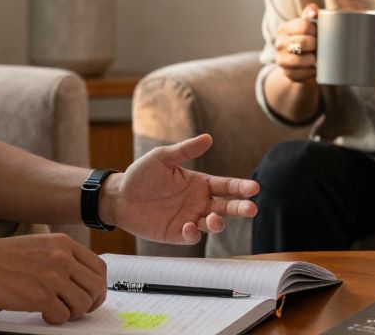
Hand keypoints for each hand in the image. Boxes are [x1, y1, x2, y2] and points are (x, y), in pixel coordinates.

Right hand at [0, 234, 105, 323]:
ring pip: (83, 304)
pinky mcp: (40, 296)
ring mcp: (52, 276)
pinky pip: (63, 316)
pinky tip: (42, 312)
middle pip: (96, 288)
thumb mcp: (38, 245)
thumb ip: (60, 257)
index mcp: (63, 244)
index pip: (99, 268)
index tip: (92, 295)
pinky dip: (55, 319)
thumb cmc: (0, 256)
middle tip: (76, 309)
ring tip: (56, 309)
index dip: (99, 287)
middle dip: (90, 303)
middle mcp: (62, 258)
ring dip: (72, 313)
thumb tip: (78, 279)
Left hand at [106, 134, 257, 245]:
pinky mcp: (177, 234)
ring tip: (213, 218)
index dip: (241, 187)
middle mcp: (199, 203)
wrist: (119, 197)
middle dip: (240, 208)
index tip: (254, 188)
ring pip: (212, 224)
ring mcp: (189, 219)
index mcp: (200, 183)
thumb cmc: (142, 175)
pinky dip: (194, 234)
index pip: (226, 186)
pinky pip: (192, 237)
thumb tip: (208, 138)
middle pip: (226, 207)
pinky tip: (189, 226)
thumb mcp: (162, 158)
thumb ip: (184, 150)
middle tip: (251, 209)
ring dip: (217, 223)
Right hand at [274, 4, 318, 82]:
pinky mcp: (287, 74)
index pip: (305, 25)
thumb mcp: (308, 26)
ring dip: (313, 59)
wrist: (301, 64)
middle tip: (319, 46)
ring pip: (302, 60)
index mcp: (284, 28)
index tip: (318, 33)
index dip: (316, 30)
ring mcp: (281, 60)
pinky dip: (311, 72)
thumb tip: (313, 10)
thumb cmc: (308, 40)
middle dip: (316, 45)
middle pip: (304, 42)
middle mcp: (279, 43)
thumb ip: (310, 14)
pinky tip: (314, 69)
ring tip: (316, 58)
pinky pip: (303, 74)